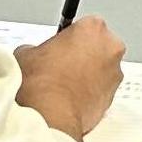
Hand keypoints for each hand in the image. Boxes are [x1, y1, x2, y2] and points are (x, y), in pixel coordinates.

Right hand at [13, 16, 125, 138]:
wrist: (50, 115)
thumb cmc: (42, 82)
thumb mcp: (26, 53)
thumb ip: (36, 48)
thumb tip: (35, 55)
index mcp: (92, 28)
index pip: (84, 26)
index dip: (69, 38)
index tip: (61, 47)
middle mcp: (110, 47)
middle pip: (99, 46)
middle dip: (84, 55)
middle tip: (63, 66)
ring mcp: (115, 73)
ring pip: (103, 70)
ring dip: (90, 75)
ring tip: (65, 85)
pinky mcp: (113, 97)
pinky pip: (103, 90)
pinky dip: (92, 93)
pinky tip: (72, 99)